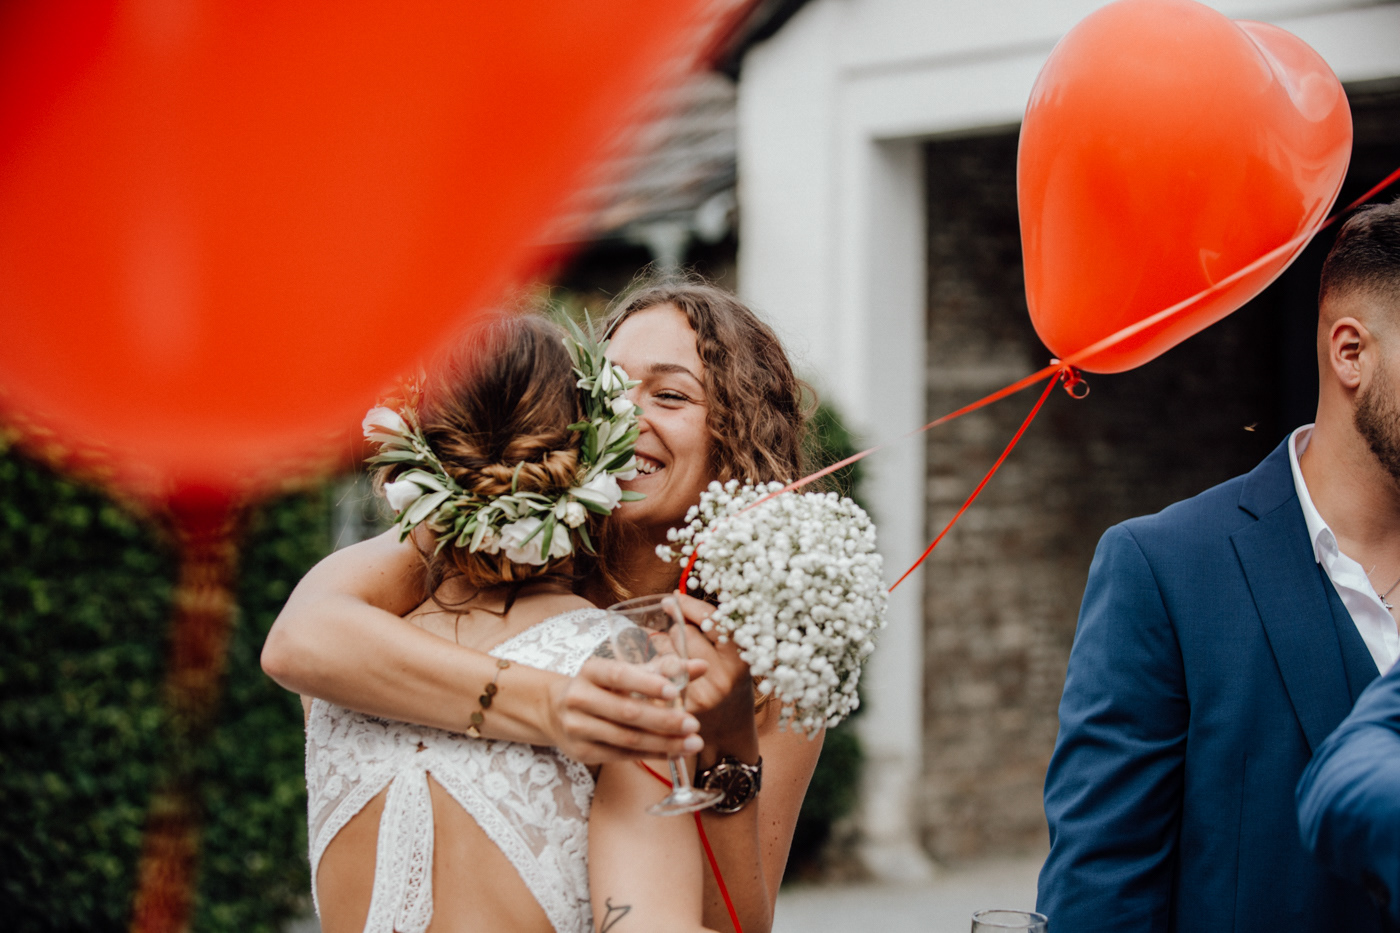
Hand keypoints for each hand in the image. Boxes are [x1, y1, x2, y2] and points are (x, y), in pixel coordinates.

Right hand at [544, 656, 705, 764]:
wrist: (555, 711)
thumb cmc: (601, 688)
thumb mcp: (625, 673)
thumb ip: (663, 669)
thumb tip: (701, 667)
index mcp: (590, 671)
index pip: (618, 676)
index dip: (646, 684)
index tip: (674, 691)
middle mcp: (579, 697)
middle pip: (626, 712)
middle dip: (663, 720)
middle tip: (693, 724)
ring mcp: (577, 727)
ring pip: (626, 738)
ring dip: (663, 742)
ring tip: (692, 742)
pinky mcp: (582, 751)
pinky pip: (622, 755)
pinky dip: (651, 754)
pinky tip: (673, 752)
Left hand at [671, 590, 761, 766]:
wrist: (728, 736)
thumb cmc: (732, 690)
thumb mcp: (736, 661)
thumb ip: (718, 635)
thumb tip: (680, 600)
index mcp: (740, 661)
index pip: (711, 620)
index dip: (690, 605)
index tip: (674, 597)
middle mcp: (721, 678)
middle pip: (683, 633)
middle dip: (675, 626)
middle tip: (675, 626)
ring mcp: (698, 695)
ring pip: (665, 651)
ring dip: (662, 644)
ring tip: (670, 650)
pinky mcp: (678, 708)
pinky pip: (655, 672)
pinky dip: (653, 665)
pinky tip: (659, 667)